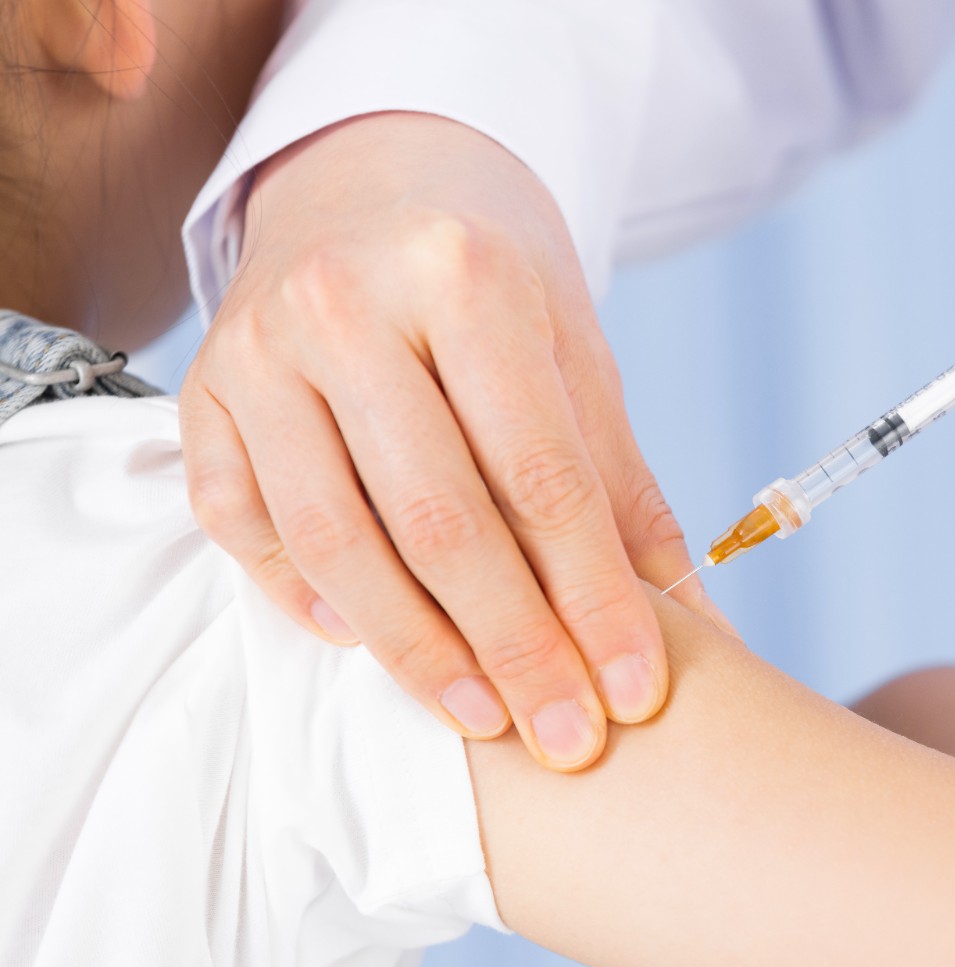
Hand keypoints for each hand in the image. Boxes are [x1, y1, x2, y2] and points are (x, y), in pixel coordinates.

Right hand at [181, 112, 725, 769]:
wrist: (374, 176)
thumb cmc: (493, 278)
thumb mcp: (576, 353)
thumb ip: (622, 488)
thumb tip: (692, 621)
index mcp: (465, 277)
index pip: (542, 477)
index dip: (594, 601)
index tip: (638, 694)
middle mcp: (347, 304)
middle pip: (440, 520)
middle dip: (516, 649)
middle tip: (569, 742)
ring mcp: (257, 346)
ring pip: (336, 539)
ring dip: (417, 651)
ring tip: (487, 722)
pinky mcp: (200, 388)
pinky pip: (241, 521)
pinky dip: (301, 595)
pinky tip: (365, 644)